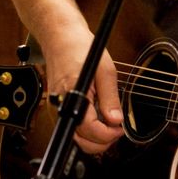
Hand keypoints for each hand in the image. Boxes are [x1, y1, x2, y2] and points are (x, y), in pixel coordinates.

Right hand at [44, 31, 123, 154]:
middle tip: (117, 128)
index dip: (108, 134)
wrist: (60, 38)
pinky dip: (86, 129)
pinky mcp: (58, 107)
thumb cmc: (79, 48)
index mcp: (73, 95)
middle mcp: (60, 106)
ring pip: (76, 137)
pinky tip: (97, 116)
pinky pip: (73, 126)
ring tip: (109, 123)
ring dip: (94, 137)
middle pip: (80, 140)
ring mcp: (57, 108)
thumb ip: (110, 98)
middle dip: (102, 140)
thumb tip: (116, 120)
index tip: (120, 128)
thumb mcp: (105, 70)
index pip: (89, 130)